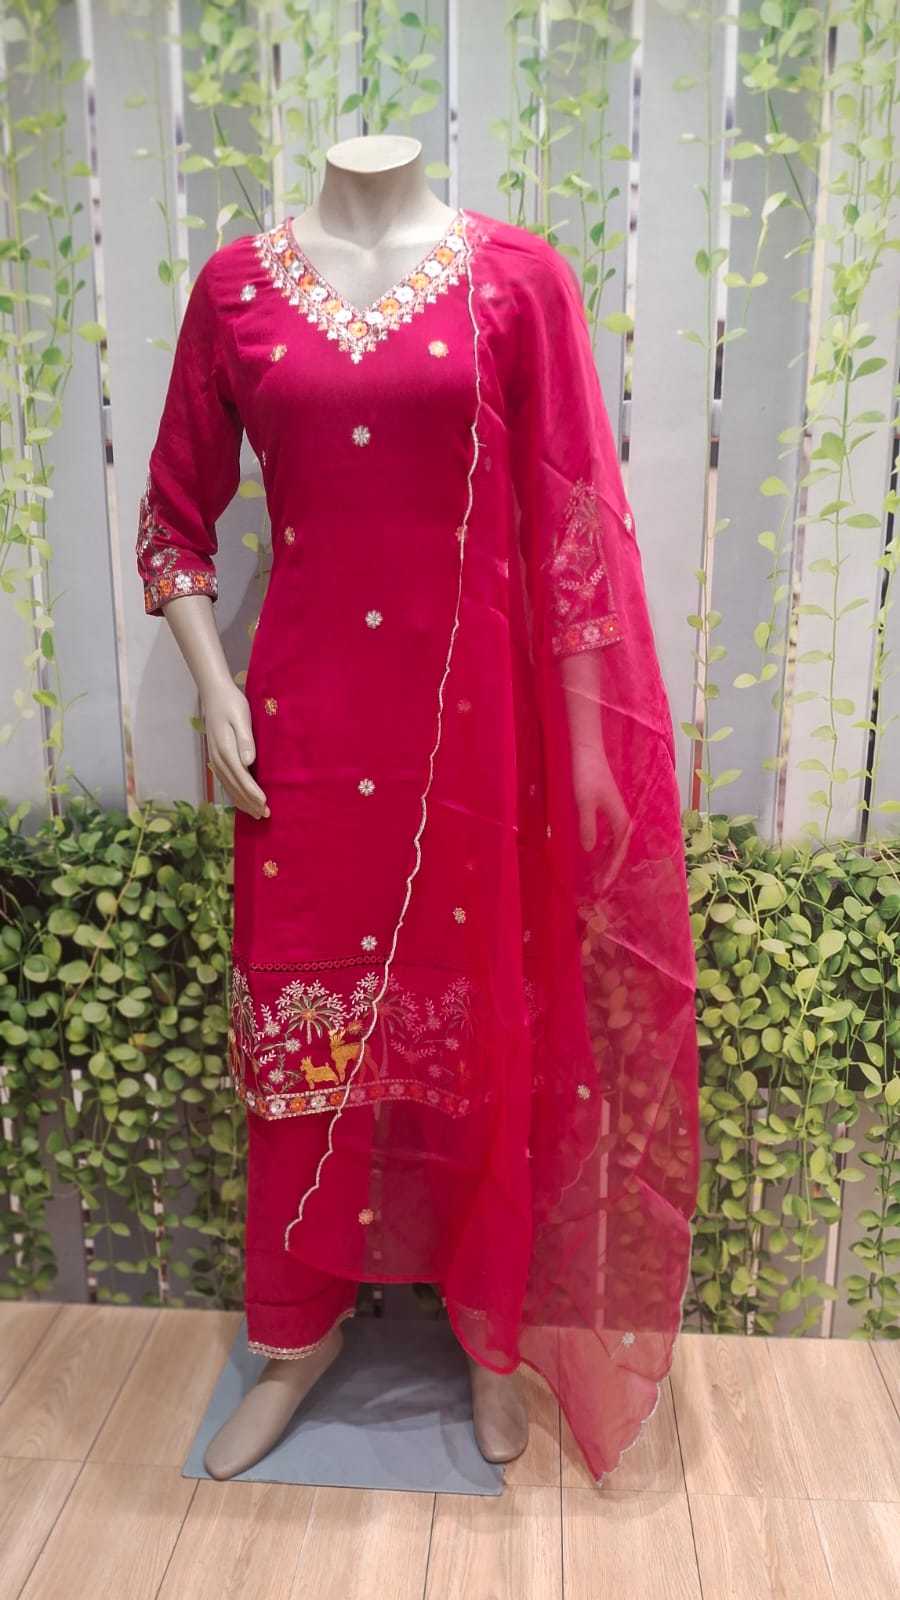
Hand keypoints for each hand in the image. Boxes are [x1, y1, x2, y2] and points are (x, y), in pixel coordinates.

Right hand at [201, 680, 269, 819]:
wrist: (214, 694)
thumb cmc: (232, 704)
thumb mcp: (241, 718)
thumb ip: (245, 740)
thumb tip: (248, 762)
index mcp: (226, 750)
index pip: (241, 777)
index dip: (253, 793)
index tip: (265, 804)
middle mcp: (218, 758)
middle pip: (235, 786)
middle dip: (249, 802)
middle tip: (264, 815)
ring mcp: (216, 758)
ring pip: (229, 786)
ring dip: (241, 801)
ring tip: (255, 814)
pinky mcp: (217, 756)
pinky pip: (225, 780)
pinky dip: (233, 793)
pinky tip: (241, 800)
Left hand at [571, 738, 631, 876]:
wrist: (587, 752)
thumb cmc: (586, 775)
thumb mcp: (584, 803)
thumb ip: (588, 827)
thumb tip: (589, 850)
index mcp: (620, 819)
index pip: (619, 852)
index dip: (611, 870)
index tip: (603, 885)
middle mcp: (621, 818)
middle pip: (619, 850)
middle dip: (611, 869)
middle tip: (599, 886)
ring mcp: (615, 813)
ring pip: (615, 843)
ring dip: (608, 859)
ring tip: (599, 876)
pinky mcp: (607, 808)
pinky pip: (610, 835)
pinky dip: (605, 848)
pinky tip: (596, 854)